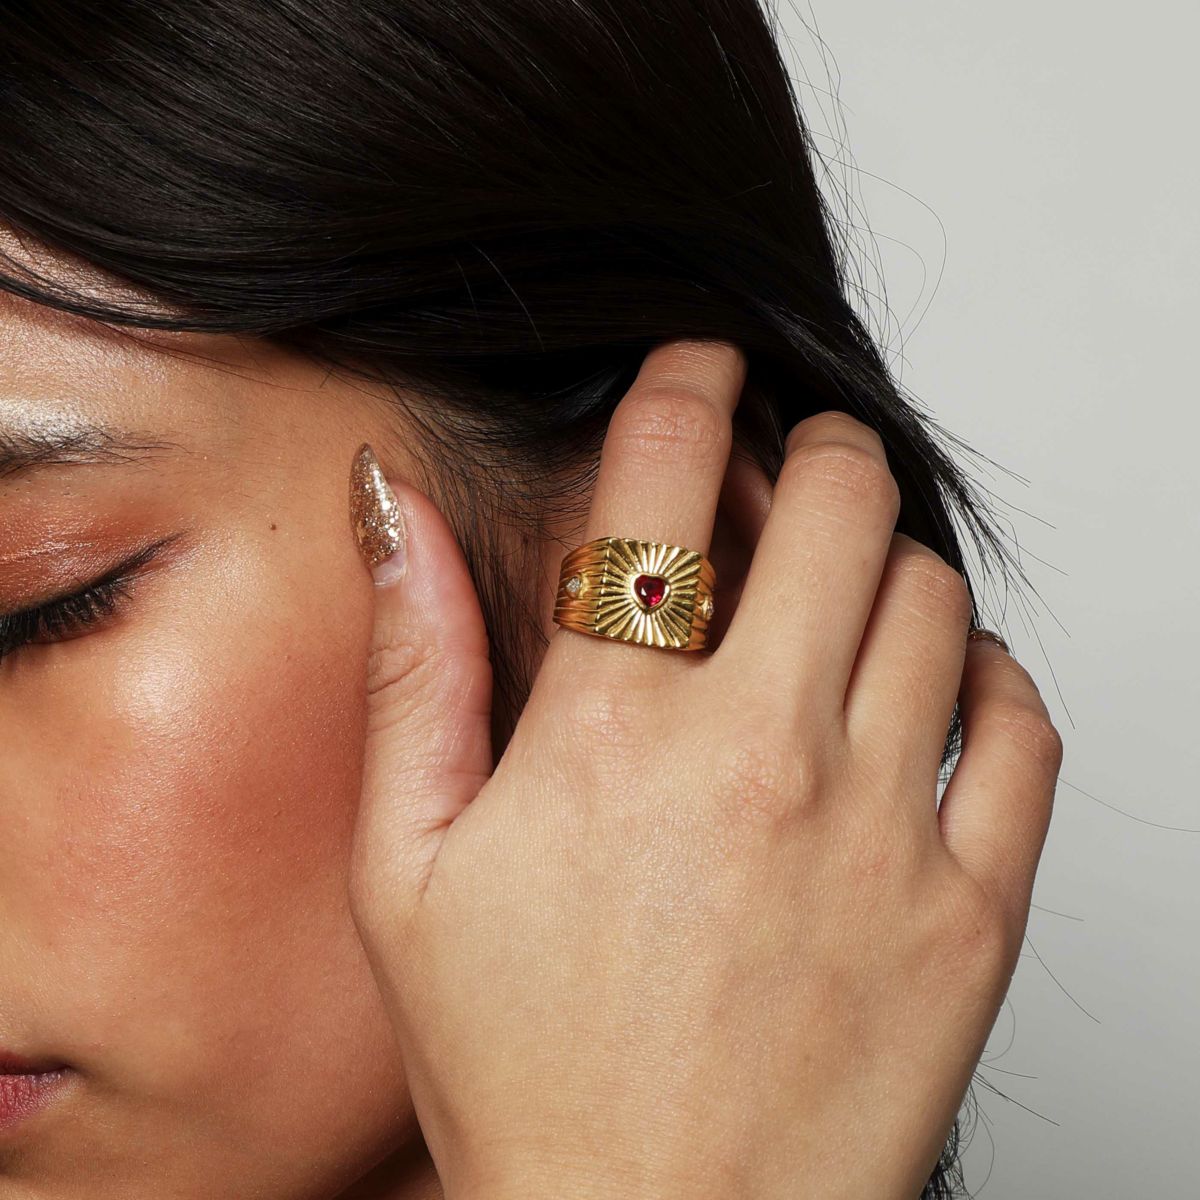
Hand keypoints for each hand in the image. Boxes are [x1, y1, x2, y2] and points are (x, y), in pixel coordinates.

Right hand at [346, 339, 1062, 1199]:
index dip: (687, 385)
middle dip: (817, 446)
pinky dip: (987, 675)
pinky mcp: (969, 911)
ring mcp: (884, 832)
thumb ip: (412, 664)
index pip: (666, 481)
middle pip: (840, 503)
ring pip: (934, 598)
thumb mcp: (405, 865)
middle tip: (796, 458)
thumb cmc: (522, 1065)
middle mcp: (763, 758)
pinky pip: (1022, 729)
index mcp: (615, 735)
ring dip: (891, 557)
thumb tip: (393, 510)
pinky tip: (936, 686)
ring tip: (849, 581)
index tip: (701, 365)